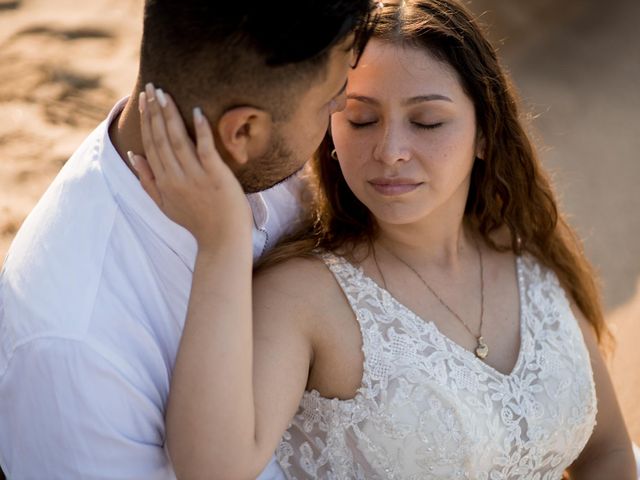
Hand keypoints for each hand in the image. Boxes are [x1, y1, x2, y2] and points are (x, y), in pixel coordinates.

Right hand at [129, 83, 251, 249]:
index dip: (146, 120)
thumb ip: (148, 180)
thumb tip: (133, 155)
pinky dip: (200, 130)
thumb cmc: (196, 221)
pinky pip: (205, 149)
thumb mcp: (165, 204)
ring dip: (170, 114)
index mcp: (163, 182)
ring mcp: (195, 177)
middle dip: (154, 111)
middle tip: (151, 87)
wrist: (222, 240)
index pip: (151, 144)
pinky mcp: (216, 176)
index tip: (143, 100)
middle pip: (161, 138)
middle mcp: (176, 177)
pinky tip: (196, 112)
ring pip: (177, 140)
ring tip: (164, 93)